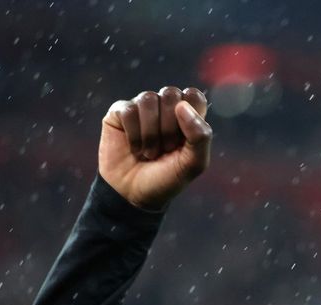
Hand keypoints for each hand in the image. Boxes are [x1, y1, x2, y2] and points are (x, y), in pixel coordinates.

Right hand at [99, 86, 211, 210]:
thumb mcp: (193, 164)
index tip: (185, 140)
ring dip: (151, 133)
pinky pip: (128, 109)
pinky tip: (134, 148)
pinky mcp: (119, 113)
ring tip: (150, 152)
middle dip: (169, 127)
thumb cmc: (167, 178)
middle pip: (171, 94)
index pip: (194, 96)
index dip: (191, 115)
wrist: (135, 194)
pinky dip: (133, 134)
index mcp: (187, 117)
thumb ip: (201, 137)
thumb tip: (182, 106)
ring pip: (148, 99)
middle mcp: (164, 108)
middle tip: (166, 149)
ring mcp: (141, 108)